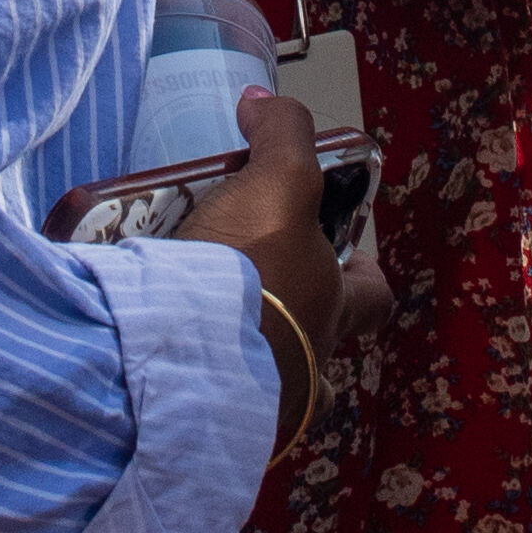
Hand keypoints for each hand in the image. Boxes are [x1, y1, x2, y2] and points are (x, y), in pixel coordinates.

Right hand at [182, 85, 375, 422]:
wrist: (179, 358)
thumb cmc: (248, 271)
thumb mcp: (276, 184)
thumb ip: (281, 137)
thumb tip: (262, 102)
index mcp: (330, 312)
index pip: (374, 299)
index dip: (364, 277)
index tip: (351, 260)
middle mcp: (307, 371)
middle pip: (320, 355)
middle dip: (297, 330)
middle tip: (256, 296)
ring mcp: (257, 411)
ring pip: (264, 391)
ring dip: (242, 366)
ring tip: (198, 335)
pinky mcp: (202, 430)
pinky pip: (206, 414)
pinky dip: (190, 392)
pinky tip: (158, 365)